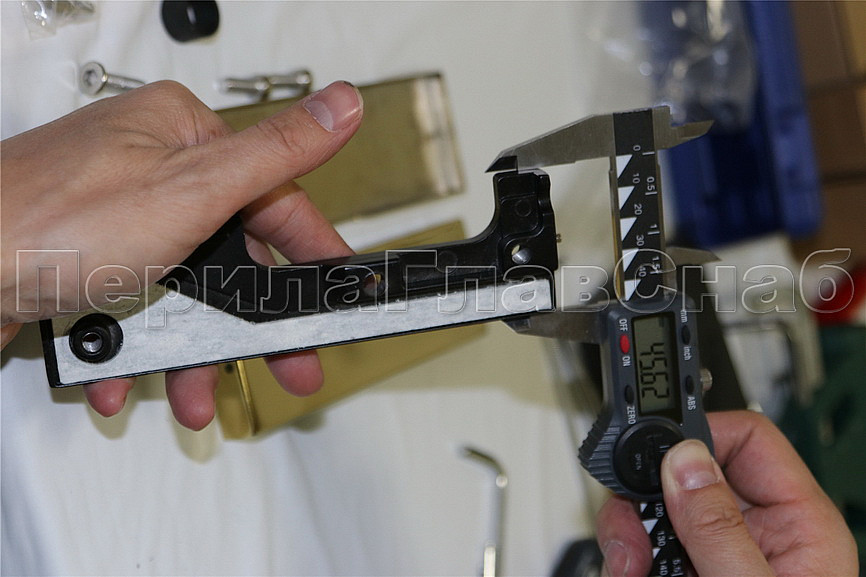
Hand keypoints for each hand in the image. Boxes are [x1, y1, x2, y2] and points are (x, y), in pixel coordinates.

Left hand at [1, 80, 362, 429]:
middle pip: (227, 250)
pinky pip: (133, 299)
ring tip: (199, 390)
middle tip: (283, 358)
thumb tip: (340, 106)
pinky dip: (135, 342)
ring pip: (180, 285)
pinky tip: (126, 372)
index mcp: (180, 133)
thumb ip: (278, 152)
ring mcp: (114, 211)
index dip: (310, 249)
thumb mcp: (194, 189)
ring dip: (190, 346)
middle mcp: (148, 167)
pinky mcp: (85, 253)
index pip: (273, 193)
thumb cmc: (51, 223)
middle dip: (247, 320)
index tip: (335, 285)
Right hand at [596, 411, 857, 576]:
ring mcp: (717, 558)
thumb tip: (686, 461)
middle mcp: (756, 533)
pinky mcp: (686, 576)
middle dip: (648, 496)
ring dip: (630, 536)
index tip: (654, 453)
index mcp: (796, 523)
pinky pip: (644, 552)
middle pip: (686, 472)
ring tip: (632, 568)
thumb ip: (720, 527)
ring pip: (656, 511)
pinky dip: (627, 564)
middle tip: (632, 525)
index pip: (747, 439)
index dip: (698, 434)